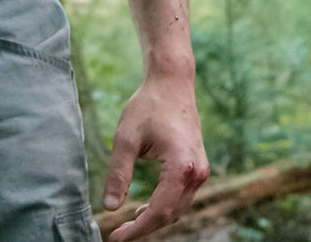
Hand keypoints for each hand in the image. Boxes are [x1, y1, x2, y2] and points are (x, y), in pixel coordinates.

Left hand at [101, 71, 208, 240]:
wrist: (172, 83)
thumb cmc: (147, 106)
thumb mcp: (125, 138)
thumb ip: (118, 173)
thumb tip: (109, 207)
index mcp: (181, 167)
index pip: (159, 211)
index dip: (137, 229)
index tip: (115, 238)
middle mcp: (197, 173)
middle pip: (171, 214)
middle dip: (145, 228)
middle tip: (118, 234)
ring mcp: (201, 171)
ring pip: (178, 208)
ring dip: (155, 219)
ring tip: (128, 224)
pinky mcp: (198, 168)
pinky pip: (182, 197)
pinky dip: (164, 207)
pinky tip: (144, 208)